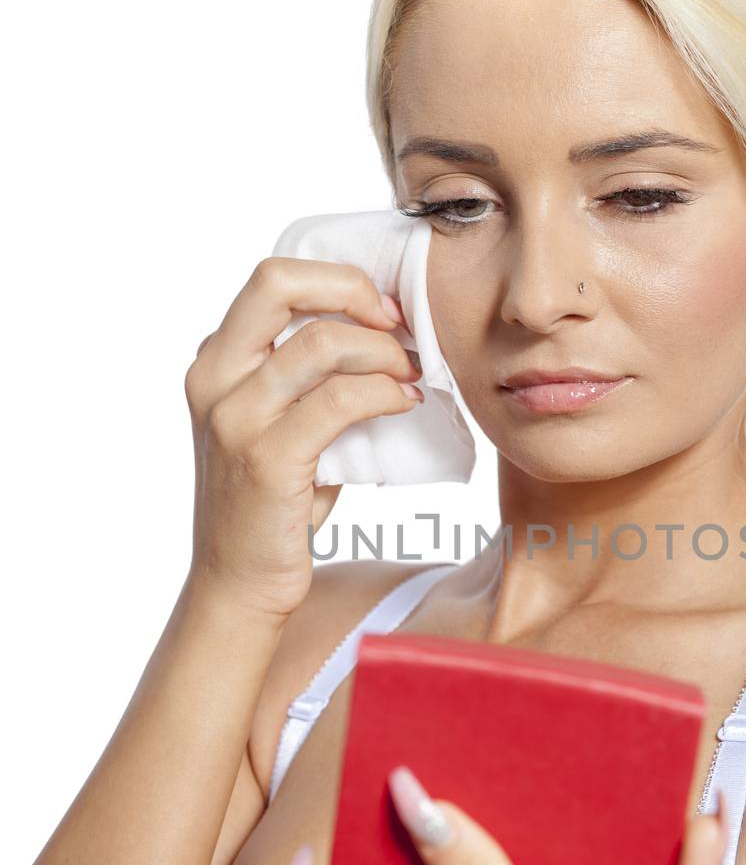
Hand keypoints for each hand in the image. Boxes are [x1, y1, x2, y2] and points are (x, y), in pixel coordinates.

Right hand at [183, 256, 423, 621]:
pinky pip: (339, 400)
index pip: (272, 279)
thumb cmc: (274, 507)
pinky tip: (405, 403)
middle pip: (279, 283)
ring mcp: (236, 418)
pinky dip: (384, 393)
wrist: (240, 586)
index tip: (381, 310)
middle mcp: (214, 380)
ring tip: (411, 375)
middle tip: (397, 326)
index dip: (337, 281)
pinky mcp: (267, 458)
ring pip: (322, 343)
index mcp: (215, 363)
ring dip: (383, 352)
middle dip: (352, 291)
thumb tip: (387, 336)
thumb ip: (308, 380)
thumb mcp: (279, 427)